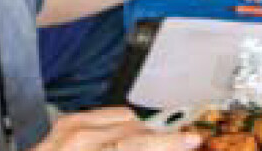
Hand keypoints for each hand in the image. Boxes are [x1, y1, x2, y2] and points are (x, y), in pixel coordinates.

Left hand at [32, 107, 201, 150]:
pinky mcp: (68, 121)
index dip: (168, 141)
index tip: (193, 139)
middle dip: (158, 136)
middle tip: (179, 142)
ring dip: (142, 130)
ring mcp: (70, 125)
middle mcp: (78, 136)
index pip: (137, 143)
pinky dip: (123, 125)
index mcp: (87, 150)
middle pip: (133, 126)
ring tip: (155, 141)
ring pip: (124, 116)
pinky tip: (129, 136)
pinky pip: (107, 114)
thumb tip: (160, 148)